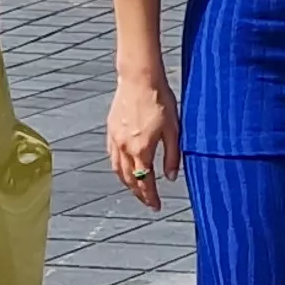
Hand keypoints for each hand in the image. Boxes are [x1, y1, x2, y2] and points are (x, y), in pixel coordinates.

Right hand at [105, 78, 179, 210]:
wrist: (139, 78)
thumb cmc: (160, 100)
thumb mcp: (174, 130)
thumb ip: (172, 156)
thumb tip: (171, 177)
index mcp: (141, 149)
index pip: (145, 182)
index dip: (150, 197)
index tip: (156, 206)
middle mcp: (125, 147)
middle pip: (129, 179)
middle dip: (138, 193)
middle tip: (148, 202)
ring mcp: (115, 139)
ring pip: (117, 169)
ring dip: (127, 183)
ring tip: (136, 189)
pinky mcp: (110, 129)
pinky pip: (112, 156)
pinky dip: (118, 167)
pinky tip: (124, 168)